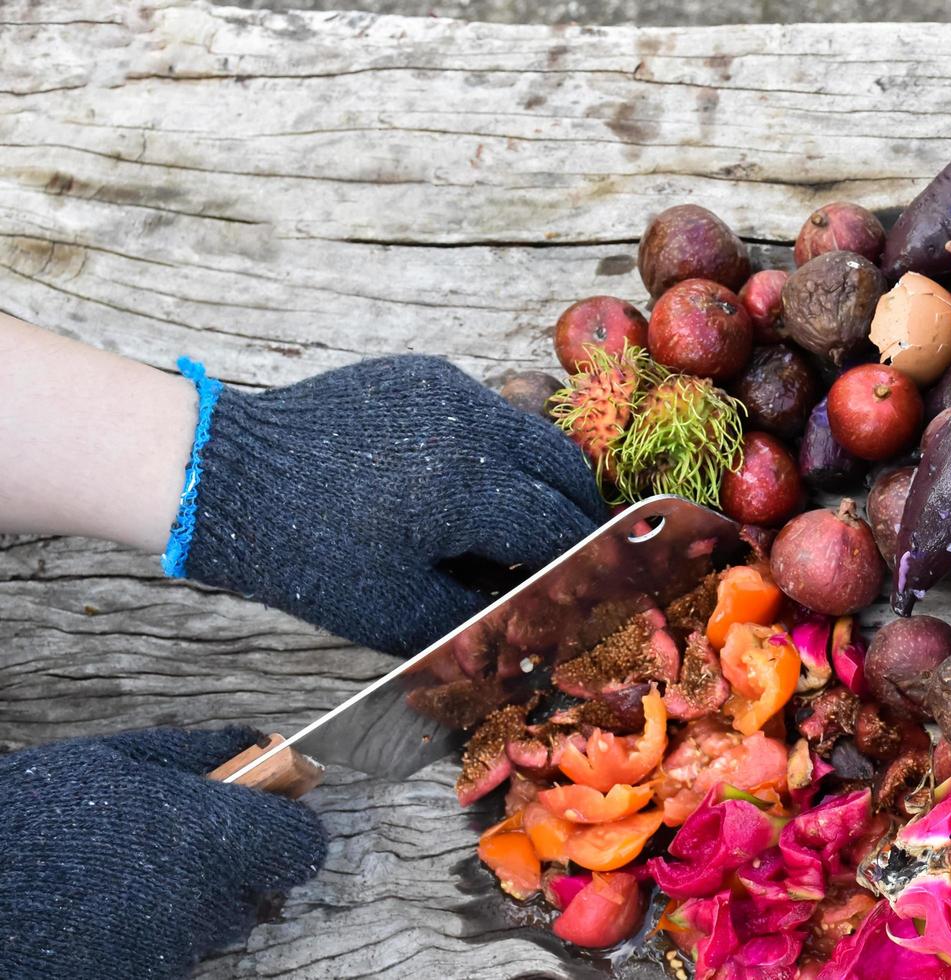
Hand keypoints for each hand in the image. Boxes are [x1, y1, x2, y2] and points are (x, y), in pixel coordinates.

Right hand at [0, 728, 325, 979]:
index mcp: (203, 833)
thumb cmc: (30, 814)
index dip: (285, 831)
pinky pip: (165, 960)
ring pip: (208, 930)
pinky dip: (145, 940)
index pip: (301, 847)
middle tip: (170, 847)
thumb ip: (199, 753)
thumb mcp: (114, 759)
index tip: (263, 819)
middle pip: (255, 894)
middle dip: (229, 871)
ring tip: (117, 880)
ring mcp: (164, 952)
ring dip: (184, 907)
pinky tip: (97, 915)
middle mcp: (196, 899)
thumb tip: (261, 741)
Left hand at [178, 355, 606, 654]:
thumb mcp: (399, 612)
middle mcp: (471, 425)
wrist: (227, 479)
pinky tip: (468, 486)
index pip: (555, 525)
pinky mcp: (423, 374)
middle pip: (562, 465)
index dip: (578, 559)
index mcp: (469, 488)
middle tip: (576, 547)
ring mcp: (448, 389)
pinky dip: (496, 450)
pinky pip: (486, 412)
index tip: (591, 580)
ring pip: (530, 432)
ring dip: (540, 477)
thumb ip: (479, 615)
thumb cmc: (309, 556)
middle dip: (576, 509)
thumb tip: (534, 614)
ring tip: (525, 521)